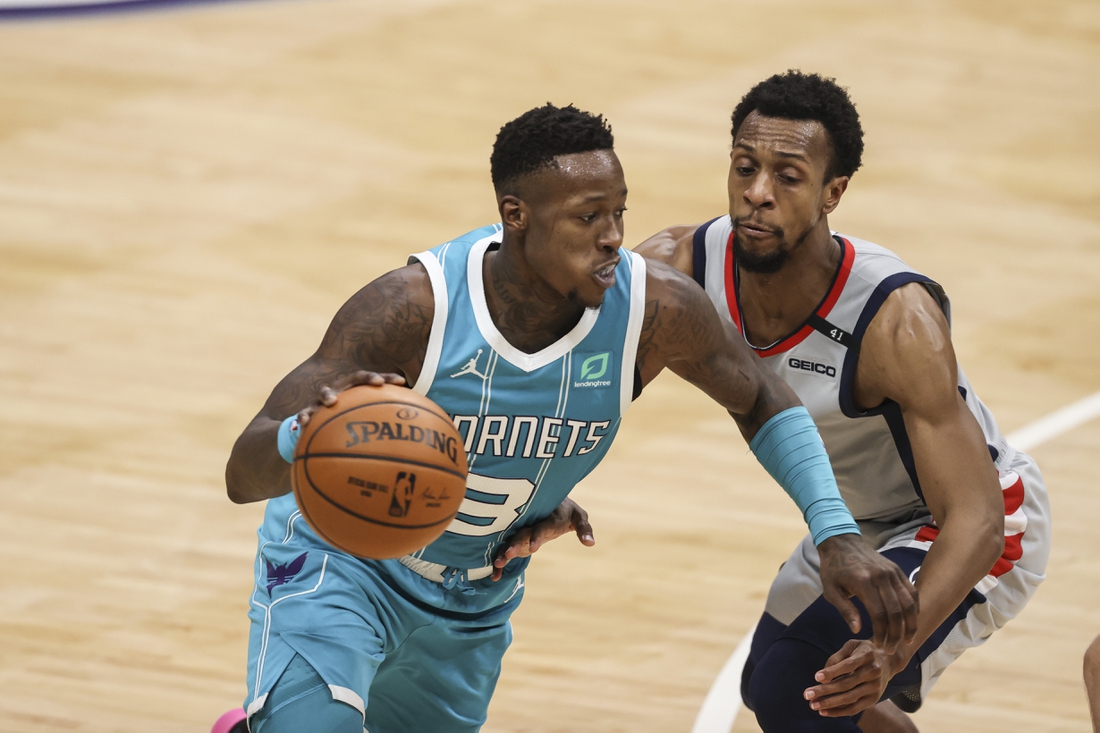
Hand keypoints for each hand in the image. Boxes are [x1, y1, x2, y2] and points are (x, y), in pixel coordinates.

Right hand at [297, 371, 406, 426]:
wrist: (318, 425)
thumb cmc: (348, 421)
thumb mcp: (366, 420)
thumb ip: (384, 422)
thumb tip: (411, 432)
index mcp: (356, 389)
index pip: (374, 379)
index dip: (387, 377)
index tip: (402, 382)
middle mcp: (342, 389)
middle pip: (353, 378)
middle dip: (366, 378)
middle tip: (378, 383)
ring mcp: (324, 399)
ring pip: (325, 392)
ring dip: (328, 395)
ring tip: (332, 402)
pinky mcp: (310, 411)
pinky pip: (305, 413)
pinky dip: (304, 416)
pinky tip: (303, 423)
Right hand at [490, 498, 594, 580]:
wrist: (547, 497)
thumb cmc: (566, 511)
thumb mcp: (578, 517)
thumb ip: (583, 529)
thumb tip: (590, 543)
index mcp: (547, 517)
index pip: (543, 527)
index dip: (537, 536)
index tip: (532, 549)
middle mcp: (531, 522)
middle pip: (522, 534)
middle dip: (515, 544)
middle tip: (507, 555)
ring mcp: (521, 529)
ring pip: (511, 540)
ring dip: (503, 552)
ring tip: (497, 564)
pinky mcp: (516, 537)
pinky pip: (506, 547)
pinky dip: (501, 560)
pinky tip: (495, 575)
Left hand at [804, 639, 903, 716]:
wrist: (889, 661)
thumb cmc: (864, 651)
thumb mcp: (852, 646)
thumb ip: (837, 657)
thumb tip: (822, 675)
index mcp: (867, 656)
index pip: (848, 665)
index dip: (833, 671)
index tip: (816, 677)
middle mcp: (873, 672)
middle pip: (847, 684)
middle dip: (825, 691)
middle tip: (807, 694)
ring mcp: (875, 688)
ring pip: (850, 698)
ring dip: (830, 703)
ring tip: (813, 705)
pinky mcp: (874, 699)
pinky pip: (855, 708)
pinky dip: (839, 711)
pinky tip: (824, 712)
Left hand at [817, 534, 918, 652]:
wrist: (842, 542)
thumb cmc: (833, 569)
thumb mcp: (830, 590)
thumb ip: (845, 610)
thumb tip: (858, 630)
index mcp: (863, 582)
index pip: (879, 614)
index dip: (881, 633)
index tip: (878, 645)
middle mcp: (882, 576)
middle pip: (897, 611)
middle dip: (897, 634)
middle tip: (891, 649)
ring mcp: (892, 572)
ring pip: (909, 602)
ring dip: (911, 624)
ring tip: (908, 640)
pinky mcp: (897, 570)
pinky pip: (912, 592)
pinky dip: (914, 609)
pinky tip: (911, 622)